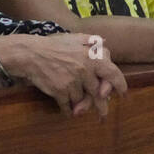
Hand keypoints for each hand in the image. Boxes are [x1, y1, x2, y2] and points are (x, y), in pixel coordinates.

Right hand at [5, 34, 126, 116]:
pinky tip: (68, 112)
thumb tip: (106, 42)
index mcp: (93, 56)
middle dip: (101, 105)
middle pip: (99, 93)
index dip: (120, 86)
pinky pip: (68, 106)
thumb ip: (92, 41)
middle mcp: (86, 69)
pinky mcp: (61, 92)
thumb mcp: (75, 38)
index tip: (123, 95)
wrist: (29, 54)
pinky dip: (68, 110)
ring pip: (83, 100)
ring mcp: (73, 81)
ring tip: (80, 111)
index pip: (113, 74)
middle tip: (103, 115)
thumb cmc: (53, 46)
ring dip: (81, 106)